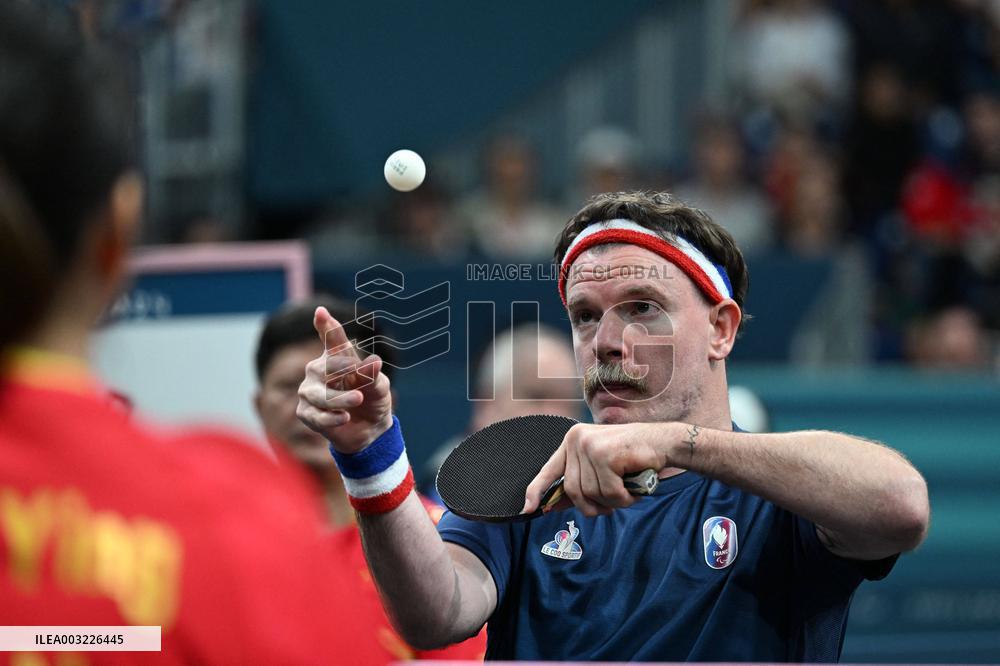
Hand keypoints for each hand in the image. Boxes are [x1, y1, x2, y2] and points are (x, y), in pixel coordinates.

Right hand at [296, 307, 392, 453]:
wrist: (370, 430)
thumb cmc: (373, 400)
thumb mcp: (379, 387)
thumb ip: (373, 375)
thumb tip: (375, 361)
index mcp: (338, 358)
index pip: (331, 339)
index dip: (326, 325)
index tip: (321, 311)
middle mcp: (319, 371)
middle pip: (327, 367)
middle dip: (344, 376)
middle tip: (360, 392)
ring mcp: (309, 391)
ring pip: (319, 394)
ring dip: (340, 399)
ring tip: (357, 401)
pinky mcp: (305, 413)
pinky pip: (315, 414)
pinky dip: (332, 417)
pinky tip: (344, 418)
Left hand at [523, 422, 673, 516]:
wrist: (664, 443)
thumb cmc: (634, 458)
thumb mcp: (601, 468)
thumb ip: (579, 482)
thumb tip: (551, 506)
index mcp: (572, 440)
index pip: (548, 470)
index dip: (536, 491)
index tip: (527, 509)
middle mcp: (576, 439)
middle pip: (574, 492)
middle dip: (594, 505)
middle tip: (613, 501)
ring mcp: (590, 445)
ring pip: (591, 494)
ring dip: (613, 500)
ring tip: (627, 487)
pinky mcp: (605, 454)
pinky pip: (609, 492)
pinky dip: (624, 497)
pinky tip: (634, 485)